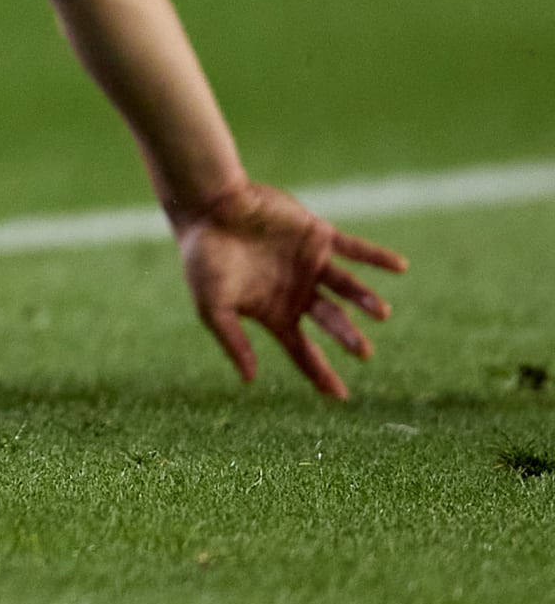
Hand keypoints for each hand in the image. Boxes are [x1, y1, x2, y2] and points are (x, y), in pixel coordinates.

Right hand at [176, 182, 400, 399]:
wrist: (209, 207)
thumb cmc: (204, 257)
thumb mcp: (212, 305)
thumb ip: (232, 340)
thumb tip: (250, 379)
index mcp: (275, 311)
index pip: (302, 349)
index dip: (320, 373)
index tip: (340, 396)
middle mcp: (298, 291)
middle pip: (331, 320)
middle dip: (348, 336)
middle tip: (364, 352)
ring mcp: (310, 263)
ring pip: (347, 287)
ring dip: (366, 299)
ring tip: (381, 313)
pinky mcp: (318, 235)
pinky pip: (354, 248)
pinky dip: (376, 257)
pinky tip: (400, 267)